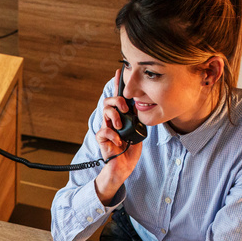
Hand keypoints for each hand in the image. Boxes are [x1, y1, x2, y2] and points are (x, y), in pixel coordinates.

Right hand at [95, 70, 141, 202]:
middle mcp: (112, 121)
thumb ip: (137, 120)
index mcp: (122, 118)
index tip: (119, 71)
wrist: (123, 168)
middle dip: (117, 101)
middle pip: (109, 101)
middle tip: (126, 109)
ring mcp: (106, 129)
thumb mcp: (139, 133)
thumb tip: (139, 108)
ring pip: (105, 112)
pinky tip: (119, 141)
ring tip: (121, 126)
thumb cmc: (130, 152)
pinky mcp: (102, 140)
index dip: (118, 84)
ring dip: (115, 116)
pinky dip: (112, 134)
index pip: (119, 98)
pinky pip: (103, 130)